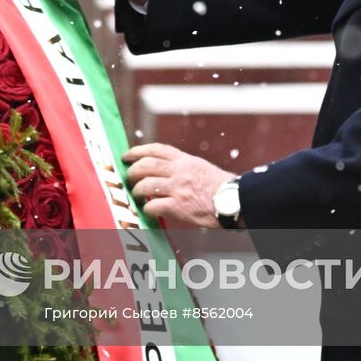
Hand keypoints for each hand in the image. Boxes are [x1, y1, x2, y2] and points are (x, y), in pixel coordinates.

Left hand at [122, 143, 236, 227]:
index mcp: (185, 160)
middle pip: (146, 166)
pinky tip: (148, 210)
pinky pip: (153, 206)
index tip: (127, 155)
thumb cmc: (219, 187)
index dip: (138, 150)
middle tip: (129, 176)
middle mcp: (179, 172)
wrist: (234, 201)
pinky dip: (147, 208)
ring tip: (136, 194)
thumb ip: (181, 166)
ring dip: (137, 190)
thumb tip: (161, 169)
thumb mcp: (200, 167)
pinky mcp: (178, 207)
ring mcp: (178, 189)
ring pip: (146, 185)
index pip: (156, 149)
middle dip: (133, 171)